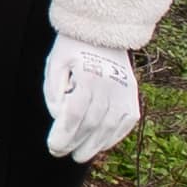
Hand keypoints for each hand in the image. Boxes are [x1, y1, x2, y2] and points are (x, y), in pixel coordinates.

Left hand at [40, 37, 140, 163]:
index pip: (74, 113)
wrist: (103, 31)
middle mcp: (111, 86)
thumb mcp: (55, 63)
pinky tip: (99, 145)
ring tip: (78, 155)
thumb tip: (59, 119)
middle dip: (75, 143)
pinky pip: (125, 124)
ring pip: (109, 128)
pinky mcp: (133, 97)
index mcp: (88, 75)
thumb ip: (54, 92)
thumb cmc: (72, 49)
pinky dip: (112, 137)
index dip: (63, 134)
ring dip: (93, 146)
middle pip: (91, 124)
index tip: (53, 147)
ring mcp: (125, 92)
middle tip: (61, 153)